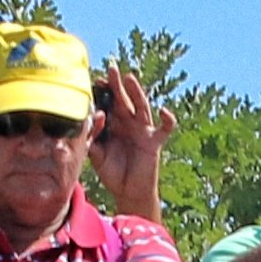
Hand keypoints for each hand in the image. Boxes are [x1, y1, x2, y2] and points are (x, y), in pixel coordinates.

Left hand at [92, 64, 174, 216]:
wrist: (129, 192)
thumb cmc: (112, 173)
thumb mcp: (97, 156)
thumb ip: (93, 139)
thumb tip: (92, 120)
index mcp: (114, 125)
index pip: (109, 104)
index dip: (103, 93)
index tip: (94, 81)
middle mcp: (129, 124)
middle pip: (124, 100)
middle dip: (117, 85)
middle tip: (111, 69)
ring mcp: (143, 131)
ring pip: (141, 107)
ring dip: (137, 93)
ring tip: (130, 78)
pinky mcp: (154, 142)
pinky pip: (165, 129)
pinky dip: (168, 120)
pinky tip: (164, 110)